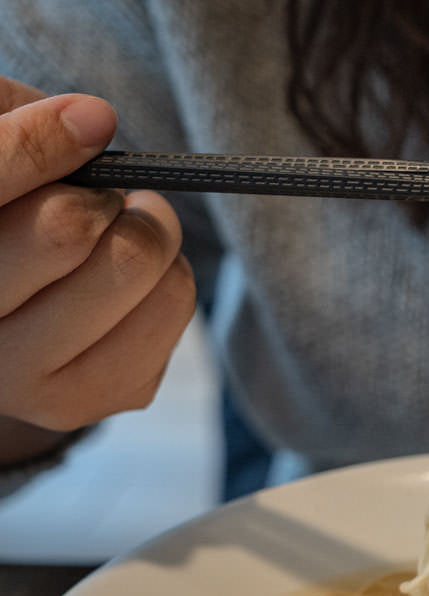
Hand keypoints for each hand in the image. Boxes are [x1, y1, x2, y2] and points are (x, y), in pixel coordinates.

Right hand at [0, 77, 193, 465]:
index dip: (43, 141)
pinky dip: (169, 276)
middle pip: (68, 227)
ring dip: (149, 231)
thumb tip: (93, 120)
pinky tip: (127, 283)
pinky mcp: (77, 402)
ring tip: (120, 234)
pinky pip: (172, 308)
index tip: (91, 119)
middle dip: (103, 192)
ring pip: (136, 266)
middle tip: (101, 198)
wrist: (3, 315)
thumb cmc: (4, 210)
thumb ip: (16, 121)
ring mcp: (11, 379)